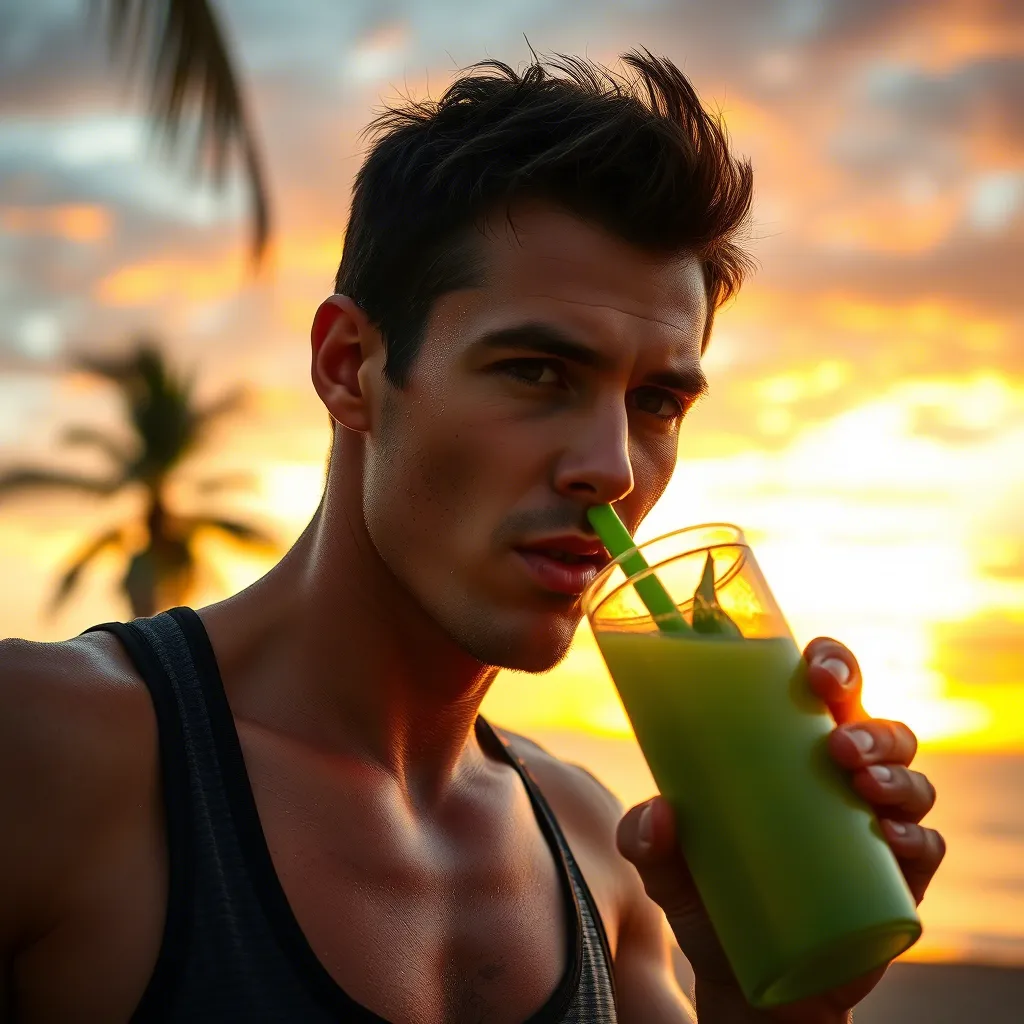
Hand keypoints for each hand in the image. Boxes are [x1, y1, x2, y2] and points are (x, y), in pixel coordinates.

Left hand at [616, 637, 945, 1021]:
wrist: (748, 981)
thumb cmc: (710, 898)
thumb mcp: (665, 868)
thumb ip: (644, 841)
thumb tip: (658, 812)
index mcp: (792, 751)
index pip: (826, 688)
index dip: (832, 663)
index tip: (815, 668)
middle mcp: (842, 780)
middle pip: (880, 728)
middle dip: (870, 725)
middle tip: (839, 743)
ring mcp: (875, 828)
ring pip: (911, 780)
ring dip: (896, 774)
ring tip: (861, 781)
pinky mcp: (897, 882)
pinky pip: (927, 848)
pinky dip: (918, 838)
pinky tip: (893, 838)